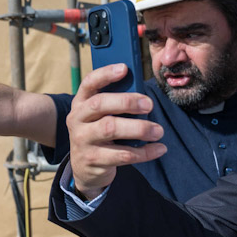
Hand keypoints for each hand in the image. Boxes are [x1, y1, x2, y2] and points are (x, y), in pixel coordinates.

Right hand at [66, 64, 165, 198]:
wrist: (84, 167)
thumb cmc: (99, 133)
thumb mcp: (99, 116)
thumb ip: (114, 104)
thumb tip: (142, 95)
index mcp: (80, 103)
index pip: (89, 83)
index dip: (105, 74)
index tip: (124, 68)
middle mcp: (77, 119)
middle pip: (99, 104)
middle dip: (126, 102)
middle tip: (149, 104)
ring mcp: (82, 140)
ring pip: (110, 129)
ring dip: (139, 128)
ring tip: (158, 131)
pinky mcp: (93, 159)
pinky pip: (122, 155)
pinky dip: (145, 152)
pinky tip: (159, 148)